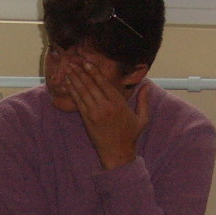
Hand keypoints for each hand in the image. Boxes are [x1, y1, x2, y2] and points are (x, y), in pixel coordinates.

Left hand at [56, 54, 149, 170]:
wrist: (117, 153)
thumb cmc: (130, 136)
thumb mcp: (142, 118)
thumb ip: (144, 100)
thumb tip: (147, 85)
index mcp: (119, 104)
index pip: (104, 83)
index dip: (94, 72)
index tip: (87, 62)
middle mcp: (106, 107)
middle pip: (91, 85)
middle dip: (81, 72)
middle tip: (74, 61)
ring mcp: (95, 113)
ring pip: (83, 92)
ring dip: (75, 79)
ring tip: (68, 69)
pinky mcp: (87, 120)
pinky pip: (79, 103)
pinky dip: (73, 92)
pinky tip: (68, 84)